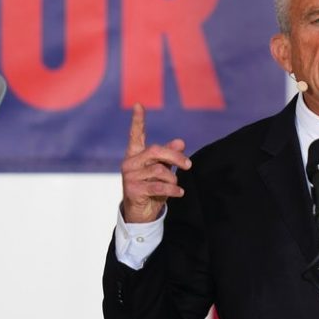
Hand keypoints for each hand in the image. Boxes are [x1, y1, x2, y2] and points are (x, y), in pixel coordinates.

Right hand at [120, 103, 190, 222]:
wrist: (141, 214)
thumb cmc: (152, 188)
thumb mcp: (162, 171)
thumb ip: (169, 156)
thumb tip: (180, 141)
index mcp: (135, 155)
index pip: (136, 135)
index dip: (137, 120)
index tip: (139, 105)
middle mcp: (130, 163)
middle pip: (155, 151)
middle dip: (175, 157)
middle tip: (188, 165)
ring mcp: (129, 176)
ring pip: (159, 170)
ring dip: (172, 179)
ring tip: (175, 186)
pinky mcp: (133, 190)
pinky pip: (158, 186)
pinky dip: (172, 189)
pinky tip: (180, 193)